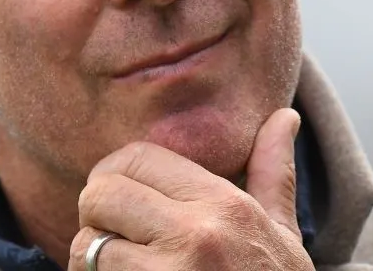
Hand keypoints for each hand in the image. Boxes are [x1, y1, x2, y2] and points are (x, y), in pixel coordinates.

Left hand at [69, 107, 312, 270]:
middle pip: (101, 195)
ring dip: (94, 260)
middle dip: (98, 214)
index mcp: (225, 207)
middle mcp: (195, 238)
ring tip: (123, 270)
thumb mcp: (282, 236)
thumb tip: (285, 116)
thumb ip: (272, 174)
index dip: (116, 174)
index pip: (135, 158)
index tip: (123, 198)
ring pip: (87, 246)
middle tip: (117, 235)